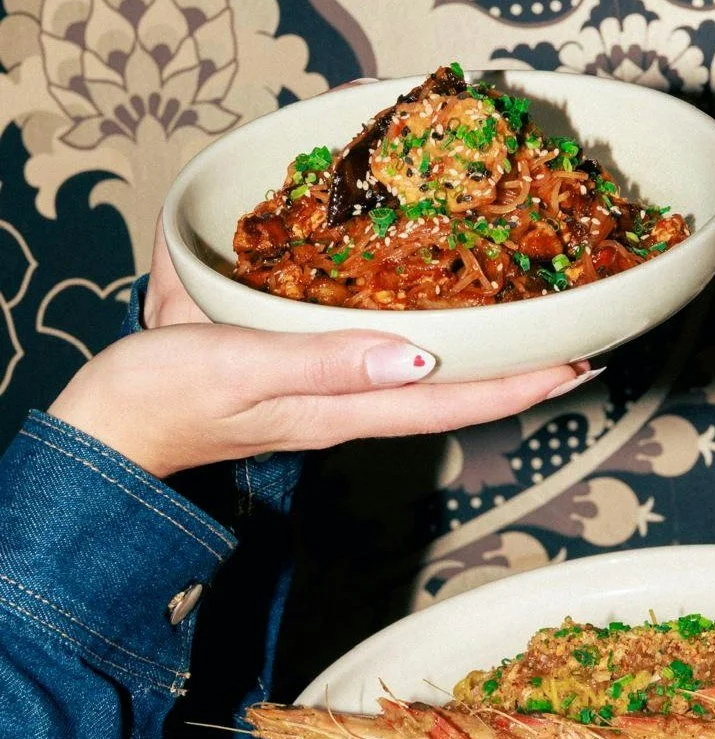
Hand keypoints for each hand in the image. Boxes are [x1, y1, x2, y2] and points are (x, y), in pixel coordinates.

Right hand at [49, 324, 583, 478]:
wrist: (109, 426)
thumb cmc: (164, 398)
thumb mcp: (244, 370)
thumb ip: (329, 363)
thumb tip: (421, 357)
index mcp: (344, 406)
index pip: (456, 399)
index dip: (522, 384)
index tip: (582, 363)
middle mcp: (349, 402)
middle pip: (455, 390)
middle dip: (518, 370)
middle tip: (578, 339)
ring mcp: (327, 390)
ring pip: (424, 373)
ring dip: (480, 354)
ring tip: (527, 324)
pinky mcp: (300, 370)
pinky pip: (380, 352)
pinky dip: (423, 334)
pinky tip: (433, 312)